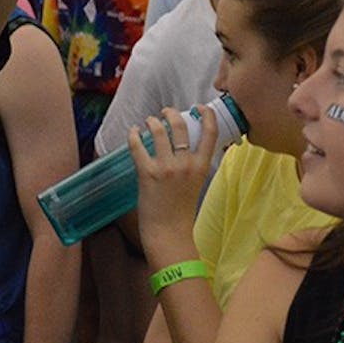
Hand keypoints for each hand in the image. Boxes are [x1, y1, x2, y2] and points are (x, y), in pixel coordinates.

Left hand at [126, 108, 215, 246]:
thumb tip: (186, 149)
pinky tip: (133, 132)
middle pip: (180, 125)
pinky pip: (138, 145)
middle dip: (171, 113)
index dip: (207, 115)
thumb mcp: (196, 185)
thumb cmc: (181, 212)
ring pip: (158, 130)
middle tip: (165, 112)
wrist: (169, 234)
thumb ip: (193, 166)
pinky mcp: (147, 173)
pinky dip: (134, 135)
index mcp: (201, 167)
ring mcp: (166, 168)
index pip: (210, 133)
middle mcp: (185, 164)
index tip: (199, 108)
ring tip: (149, 121)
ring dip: (152, 121)